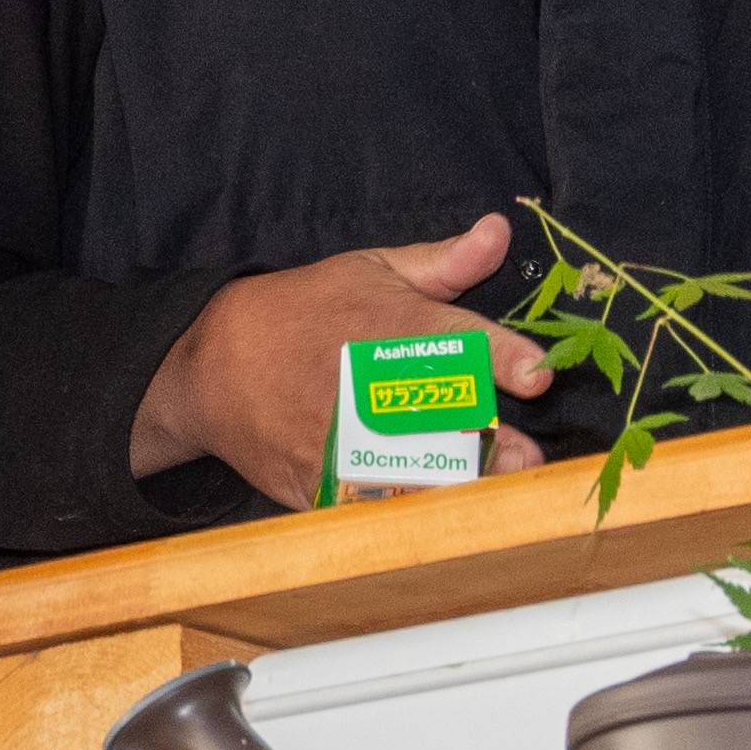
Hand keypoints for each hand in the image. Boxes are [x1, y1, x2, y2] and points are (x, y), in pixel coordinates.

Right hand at [128, 212, 555, 513]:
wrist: (212, 365)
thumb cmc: (302, 310)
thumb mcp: (368, 270)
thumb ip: (442, 262)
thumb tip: (498, 231)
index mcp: (394, 326)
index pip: (459, 341)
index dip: (505, 360)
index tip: (538, 378)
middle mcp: (373, 386)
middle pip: (444, 422)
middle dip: (492, 444)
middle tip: (522, 457)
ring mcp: (345, 441)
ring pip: (413, 475)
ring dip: (457, 487)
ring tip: (491, 493)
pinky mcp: (322, 484)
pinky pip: (371, 509)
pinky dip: (402, 516)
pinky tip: (433, 518)